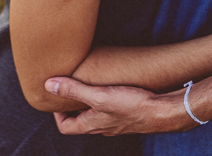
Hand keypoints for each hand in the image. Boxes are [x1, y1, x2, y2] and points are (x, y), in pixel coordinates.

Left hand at [44, 77, 191, 135]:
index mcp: (91, 125)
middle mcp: (102, 127)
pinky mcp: (128, 115)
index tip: (56, 99)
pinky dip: (105, 101)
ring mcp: (116, 123)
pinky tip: (111, 87)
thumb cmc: (132, 106)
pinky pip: (110, 111)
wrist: (162, 111)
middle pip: (80, 121)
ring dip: (89, 103)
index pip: (66, 127)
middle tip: (69, 88)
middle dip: (72, 106)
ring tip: (88, 84)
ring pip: (96, 115)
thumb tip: (48, 85)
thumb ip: (74, 90)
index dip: (57, 115)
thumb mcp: (99, 96)